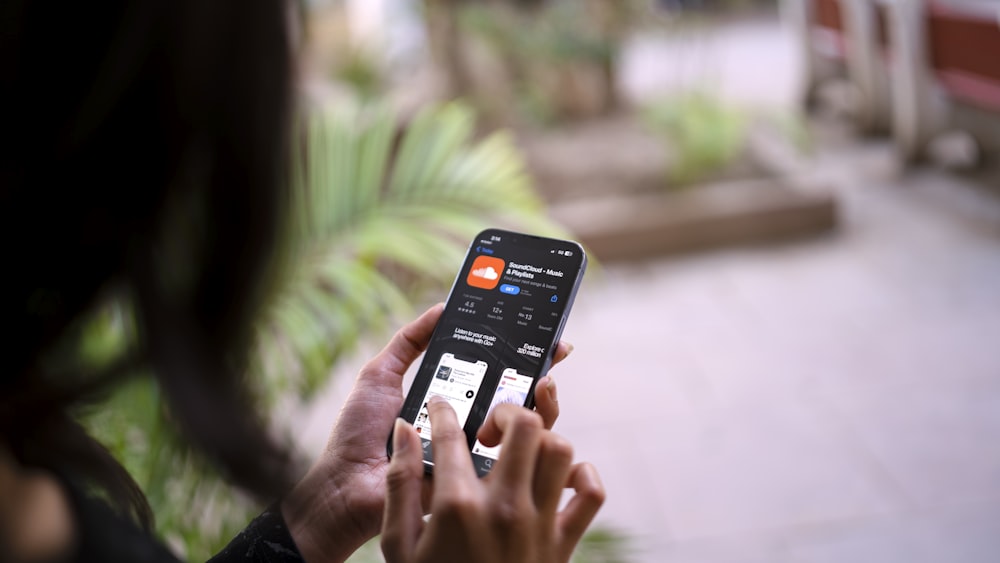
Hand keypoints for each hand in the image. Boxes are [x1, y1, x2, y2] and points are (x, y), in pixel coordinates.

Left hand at [281, 305, 571, 561]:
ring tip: (539, 382)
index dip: (524, 354)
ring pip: (532, 430)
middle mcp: (471, 426)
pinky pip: (516, 461)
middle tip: (552, 353)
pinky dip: (530, 437)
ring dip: (544, 401)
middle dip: (546, 372)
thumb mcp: (381, 374)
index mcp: (454, 401)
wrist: (344, 483)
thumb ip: (409, 341)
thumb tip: (442, 306)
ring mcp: (478, 454)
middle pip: (524, 399)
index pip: (498, 375)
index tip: (545, 333)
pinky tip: (525, 414)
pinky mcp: (478, 480)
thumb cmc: (358, 433)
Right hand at [381, 398, 604, 562]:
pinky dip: (581, 476)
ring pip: (560, 449)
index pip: (451, 432)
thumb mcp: (398, 545)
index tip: (442, 407)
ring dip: (541, 440)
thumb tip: (403, 431)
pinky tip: (557, 479)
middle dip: (505, 412)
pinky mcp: (563, 542)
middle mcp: (503, 507)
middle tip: (489, 431)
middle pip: (523, 425)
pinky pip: (590, 493)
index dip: (444, 409)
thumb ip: (400, 484)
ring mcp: (538, 524)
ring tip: (520, 452)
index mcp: (457, 506)